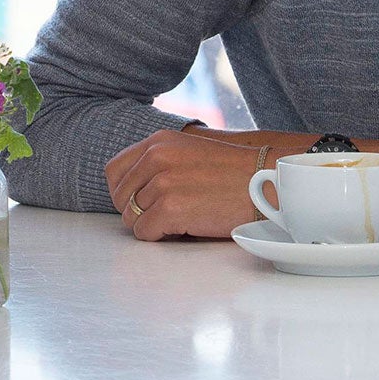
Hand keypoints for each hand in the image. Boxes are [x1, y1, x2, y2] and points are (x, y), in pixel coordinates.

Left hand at [105, 129, 267, 241]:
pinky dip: (159, 237)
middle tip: (163, 216)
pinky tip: (181, 229)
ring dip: (151, 225)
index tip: (140, 202)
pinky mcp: (171, 209)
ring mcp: (162, 183)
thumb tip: (131, 188)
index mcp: (158, 142)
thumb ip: (158, 161)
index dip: (123, 192)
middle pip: (120, 198)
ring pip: (131, 218)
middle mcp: (155, 158)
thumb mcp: (188, 150)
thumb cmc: (232, 173)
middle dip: (137, 211)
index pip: (113, 171)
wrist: (265, 183)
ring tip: (178, 221)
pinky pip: (144, 233)